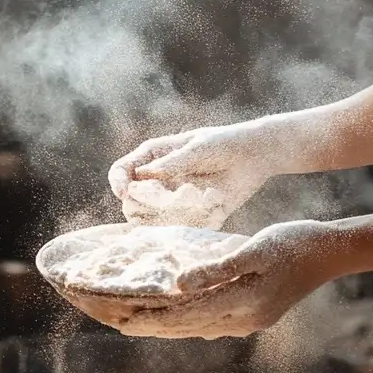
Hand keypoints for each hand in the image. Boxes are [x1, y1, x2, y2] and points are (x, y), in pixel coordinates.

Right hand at [108, 120, 278, 228]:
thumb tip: (144, 174)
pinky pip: (176, 228)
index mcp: (153, 157)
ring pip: (150, 219)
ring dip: (161, 219)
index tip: (125, 193)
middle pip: (131, 201)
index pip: (122, 171)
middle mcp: (158, 181)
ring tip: (185, 208)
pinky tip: (203, 212)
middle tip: (161, 204)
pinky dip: (183, 226)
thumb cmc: (224, 144)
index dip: (118, 182)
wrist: (254, 156)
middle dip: (139, 206)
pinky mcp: (190, 215)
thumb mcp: (199, 148)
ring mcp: (172, 200)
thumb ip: (174, 162)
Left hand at [115, 220, 337, 338]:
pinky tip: (180, 317)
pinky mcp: (256, 315)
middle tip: (115, 323)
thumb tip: (177, 285)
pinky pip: (213, 322)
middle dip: (150, 325)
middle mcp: (242, 320)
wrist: (331, 253)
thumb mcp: (254, 249)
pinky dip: (189, 321)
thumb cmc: (293, 243)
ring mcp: (250, 322)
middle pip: (186, 326)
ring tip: (138, 323)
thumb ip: (217, 268)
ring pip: (198, 327)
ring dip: (167, 326)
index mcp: (240, 304)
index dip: (149, 317)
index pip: (182, 315)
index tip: (118, 318)